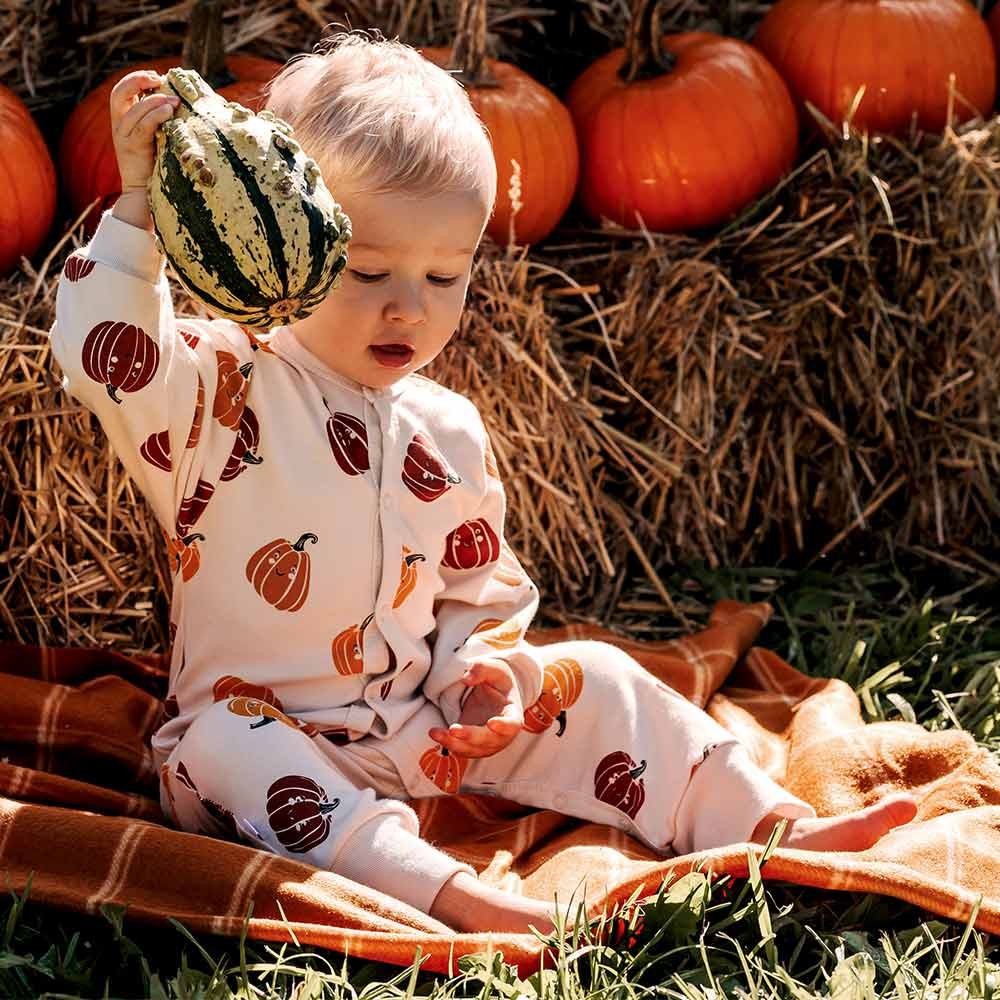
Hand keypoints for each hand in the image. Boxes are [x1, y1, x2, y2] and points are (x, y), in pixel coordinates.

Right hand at [110, 70, 179, 192]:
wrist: (144, 192)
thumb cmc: (156, 163)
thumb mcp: (157, 135)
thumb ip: (160, 118)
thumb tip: (179, 99)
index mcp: (123, 119)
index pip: (122, 90)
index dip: (136, 78)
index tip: (156, 77)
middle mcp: (119, 125)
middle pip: (118, 93)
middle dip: (137, 81)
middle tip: (159, 80)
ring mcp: (123, 137)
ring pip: (133, 110)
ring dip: (154, 101)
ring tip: (174, 101)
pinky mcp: (132, 150)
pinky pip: (142, 127)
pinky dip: (155, 116)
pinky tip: (169, 112)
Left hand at [429, 659, 523, 758]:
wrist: (492, 695)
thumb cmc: (497, 683)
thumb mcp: (496, 669)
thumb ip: (483, 669)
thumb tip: (466, 679)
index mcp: (512, 715)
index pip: (512, 724)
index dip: (504, 726)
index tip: (492, 723)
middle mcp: (501, 735)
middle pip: (488, 741)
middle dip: (470, 736)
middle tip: (453, 729)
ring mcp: (487, 744)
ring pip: (472, 749)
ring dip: (454, 743)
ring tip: (435, 732)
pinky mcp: (472, 746)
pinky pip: (461, 749)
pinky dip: (448, 743)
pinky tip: (436, 733)